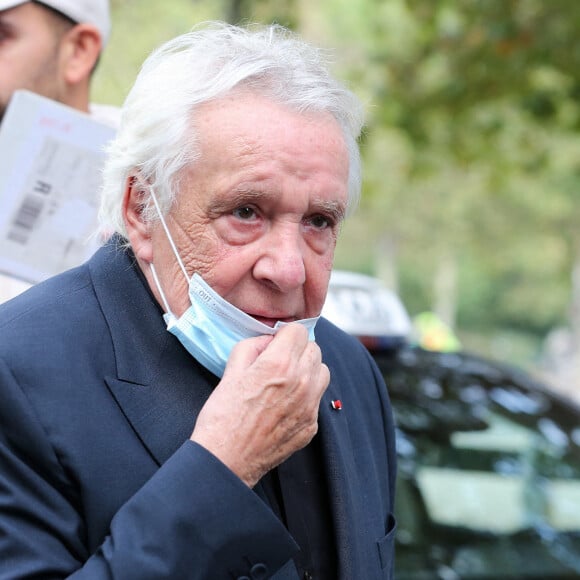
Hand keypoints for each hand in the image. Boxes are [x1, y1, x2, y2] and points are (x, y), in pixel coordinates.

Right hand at [190, 323, 329, 486]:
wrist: (226, 460)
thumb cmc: (223, 416)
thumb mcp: (230, 370)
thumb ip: (252, 346)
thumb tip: (268, 341)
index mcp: (280, 364)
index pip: (300, 330)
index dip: (285, 334)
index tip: (276, 343)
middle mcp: (301, 382)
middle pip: (314, 349)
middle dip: (298, 350)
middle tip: (279, 361)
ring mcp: (309, 405)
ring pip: (322, 372)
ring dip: (308, 370)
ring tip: (287, 381)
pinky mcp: (311, 425)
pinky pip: (317, 399)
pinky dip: (306, 396)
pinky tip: (284, 404)